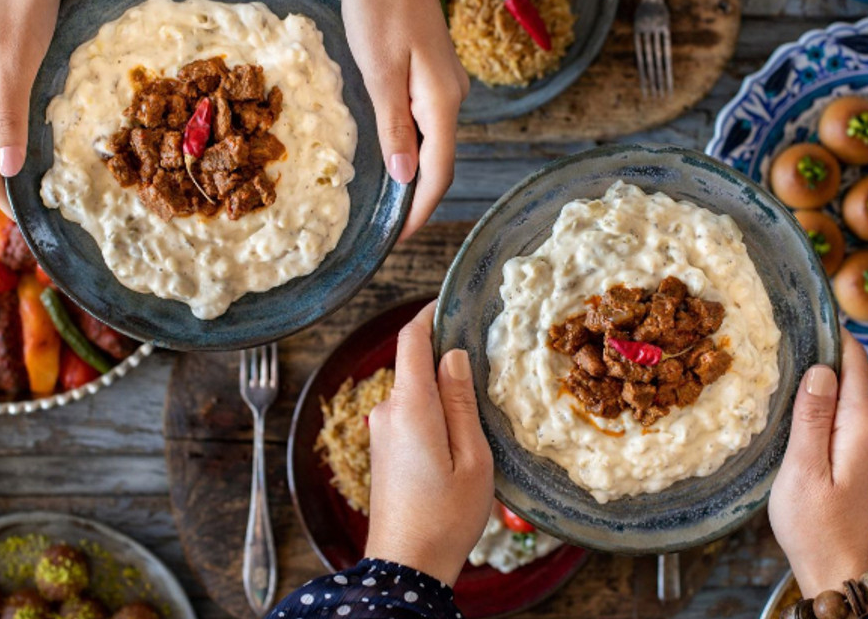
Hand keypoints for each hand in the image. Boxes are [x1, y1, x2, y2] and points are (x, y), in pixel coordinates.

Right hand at [0, 0, 59, 216]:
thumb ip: (9, 117)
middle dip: (16, 194)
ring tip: (53, 194)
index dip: (10, 206)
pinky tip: (48, 145)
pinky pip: (6, 119)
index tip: (39, 235)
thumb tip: (6, 172)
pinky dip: (24, 141)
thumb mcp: (18, 62)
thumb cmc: (19, 3)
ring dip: (21, 169)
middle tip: (54, 222)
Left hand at [343, 0, 469, 239]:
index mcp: (440, 102)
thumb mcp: (379, 70)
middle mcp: (450, 98)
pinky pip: (425, 123)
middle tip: (384, 229)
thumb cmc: (382, 3)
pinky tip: (388, 154)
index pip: (437, 172)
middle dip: (417, 200)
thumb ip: (393, 126)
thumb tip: (405, 177)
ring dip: (412, 174)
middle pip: (440, 163)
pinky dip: (409, 146)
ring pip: (432, 143)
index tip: (397, 239)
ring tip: (383, 201)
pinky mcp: (430, 74)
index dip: (419, 210)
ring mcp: (443, 86)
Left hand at [366, 302, 493, 584]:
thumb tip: (452, 355)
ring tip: (479, 409)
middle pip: (415, 366)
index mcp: (410, 407)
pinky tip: (457, 437)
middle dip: (446, 359)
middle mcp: (387, 412)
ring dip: (441, 393)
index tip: (451, 301)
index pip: (411, 340)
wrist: (405, 567)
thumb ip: (461, 401)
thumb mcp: (472, 457)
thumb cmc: (445, 517)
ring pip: (415, 394)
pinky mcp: (382, 450)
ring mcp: (381, 432)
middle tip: (486, 361)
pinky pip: (409, 416)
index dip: (429, 314)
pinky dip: (432, 414)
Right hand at [769, 330, 867, 597]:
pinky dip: (814, 398)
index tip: (799, 309)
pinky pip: (835, 410)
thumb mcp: (804, 469)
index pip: (854, 359)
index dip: (831, 330)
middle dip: (817, 347)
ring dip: (813, 373)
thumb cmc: (816, 525)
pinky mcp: (850, 452)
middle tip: (775, 328)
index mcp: (861, 424)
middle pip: (848, 370)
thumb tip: (820, 368)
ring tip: (775, 355)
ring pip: (840, 389)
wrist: (835, 570)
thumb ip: (812, 417)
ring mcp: (861, 440)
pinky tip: (787, 397)